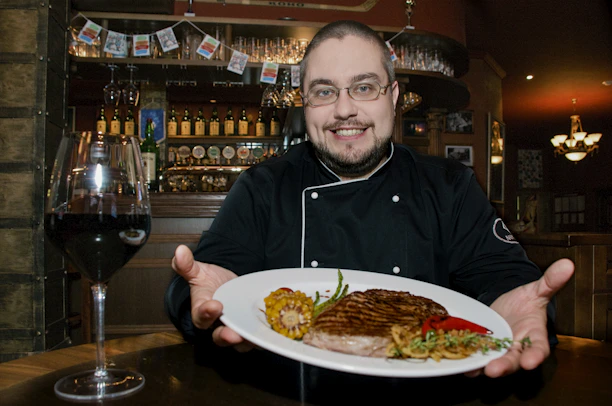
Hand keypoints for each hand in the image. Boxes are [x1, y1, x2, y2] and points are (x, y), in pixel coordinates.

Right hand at [172, 244, 253, 351]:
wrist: (225, 286)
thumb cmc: (210, 282)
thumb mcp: (198, 271)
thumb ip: (187, 265)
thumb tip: (180, 251)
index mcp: (202, 312)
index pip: (200, 316)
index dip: (206, 313)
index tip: (214, 305)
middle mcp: (217, 325)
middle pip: (220, 337)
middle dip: (226, 337)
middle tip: (233, 334)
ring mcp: (235, 329)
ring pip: (240, 343)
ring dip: (247, 341)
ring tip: (255, 337)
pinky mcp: (250, 329)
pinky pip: (256, 337)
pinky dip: (263, 336)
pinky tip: (273, 330)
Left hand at [470, 258, 573, 377]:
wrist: (507, 306)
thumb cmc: (525, 303)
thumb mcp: (536, 290)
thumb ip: (550, 281)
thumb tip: (567, 265)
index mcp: (534, 336)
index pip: (538, 348)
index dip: (535, 355)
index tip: (531, 362)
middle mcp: (518, 348)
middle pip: (513, 361)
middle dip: (504, 365)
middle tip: (493, 370)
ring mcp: (499, 350)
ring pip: (493, 362)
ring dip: (483, 366)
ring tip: (473, 369)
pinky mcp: (483, 349)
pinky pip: (477, 357)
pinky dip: (469, 361)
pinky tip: (460, 362)